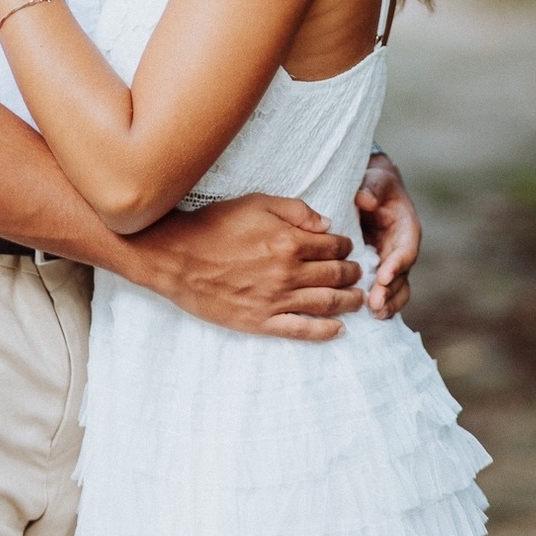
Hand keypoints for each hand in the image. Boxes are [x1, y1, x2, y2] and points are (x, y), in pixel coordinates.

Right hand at [129, 193, 363, 339]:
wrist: (177, 257)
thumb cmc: (214, 225)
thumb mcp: (255, 203)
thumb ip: (295, 210)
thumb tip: (326, 224)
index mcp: (288, 242)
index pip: (331, 245)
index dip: (345, 246)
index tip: (348, 247)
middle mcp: (287, 273)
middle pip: (334, 275)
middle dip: (352, 273)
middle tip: (359, 273)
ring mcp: (275, 300)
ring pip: (325, 304)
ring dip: (347, 301)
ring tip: (358, 300)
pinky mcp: (261, 322)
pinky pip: (301, 330)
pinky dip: (325, 332)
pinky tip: (339, 329)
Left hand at [356, 151, 419, 317]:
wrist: (372, 189)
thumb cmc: (376, 183)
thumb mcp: (376, 179)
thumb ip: (372, 188)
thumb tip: (365, 199)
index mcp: (407, 230)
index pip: (406, 250)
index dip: (397, 265)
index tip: (383, 276)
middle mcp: (403, 250)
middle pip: (402, 276)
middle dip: (390, 291)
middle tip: (375, 304)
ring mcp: (392, 263)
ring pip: (396, 289)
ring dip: (387, 303)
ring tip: (373, 314)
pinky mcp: (379, 270)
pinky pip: (383, 290)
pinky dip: (378, 303)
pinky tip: (364, 315)